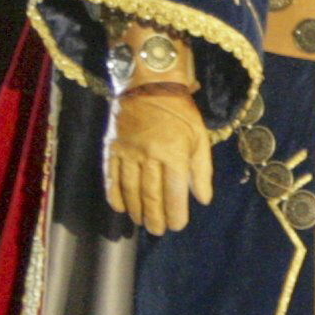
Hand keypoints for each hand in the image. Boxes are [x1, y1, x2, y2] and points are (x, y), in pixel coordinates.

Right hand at [103, 86, 212, 235]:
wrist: (149, 84)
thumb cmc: (180, 111)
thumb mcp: (200, 137)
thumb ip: (201, 170)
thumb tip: (203, 199)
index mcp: (174, 152)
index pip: (174, 190)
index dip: (176, 212)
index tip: (177, 226)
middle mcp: (149, 155)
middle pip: (151, 194)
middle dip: (155, 216)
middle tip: (158, 230)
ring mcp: (128, 151)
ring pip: (130, 188)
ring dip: (136, 209)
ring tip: (142, 222)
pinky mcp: (112, 147)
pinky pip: (111, 175)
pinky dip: (114, 194)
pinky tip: (120, 208)